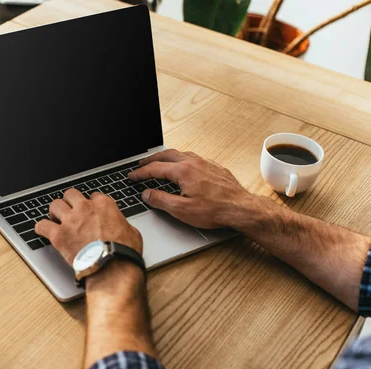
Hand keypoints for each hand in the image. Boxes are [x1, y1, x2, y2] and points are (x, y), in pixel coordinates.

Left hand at [35, 189, 142, 264]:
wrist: (112, 268)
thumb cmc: (124, 252)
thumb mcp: (132, 232)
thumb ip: (122, 224)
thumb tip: (121, 227)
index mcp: (103, 205)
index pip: (93, 196)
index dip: (91, 204)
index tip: (89, 211)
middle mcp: (85, 208)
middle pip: (71, 194)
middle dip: (70, 202)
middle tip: (70, 211)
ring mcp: (70, 221)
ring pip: (54, 205)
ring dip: (55, 212)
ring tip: (56, 219)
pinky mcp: (58, 236)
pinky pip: (42, 226)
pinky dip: (41, 228)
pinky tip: (43, 231)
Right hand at [128, 149, 252, 228]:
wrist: (240, 208)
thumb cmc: (214, 210)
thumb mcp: (181, 210)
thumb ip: (160, 200)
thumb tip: (147, 194)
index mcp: (183, 171)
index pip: (155, 169)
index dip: (140, 173)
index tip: (132, 176)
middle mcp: (194, 163)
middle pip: (167, 155)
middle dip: (151, 159)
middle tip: (142, 164)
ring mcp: (206, 163)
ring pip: (182, 154)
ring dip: (167, 157)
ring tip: (160, 162)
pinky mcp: (215, 168)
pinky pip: (195, 158)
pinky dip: (184, 159)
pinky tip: (185, 166)